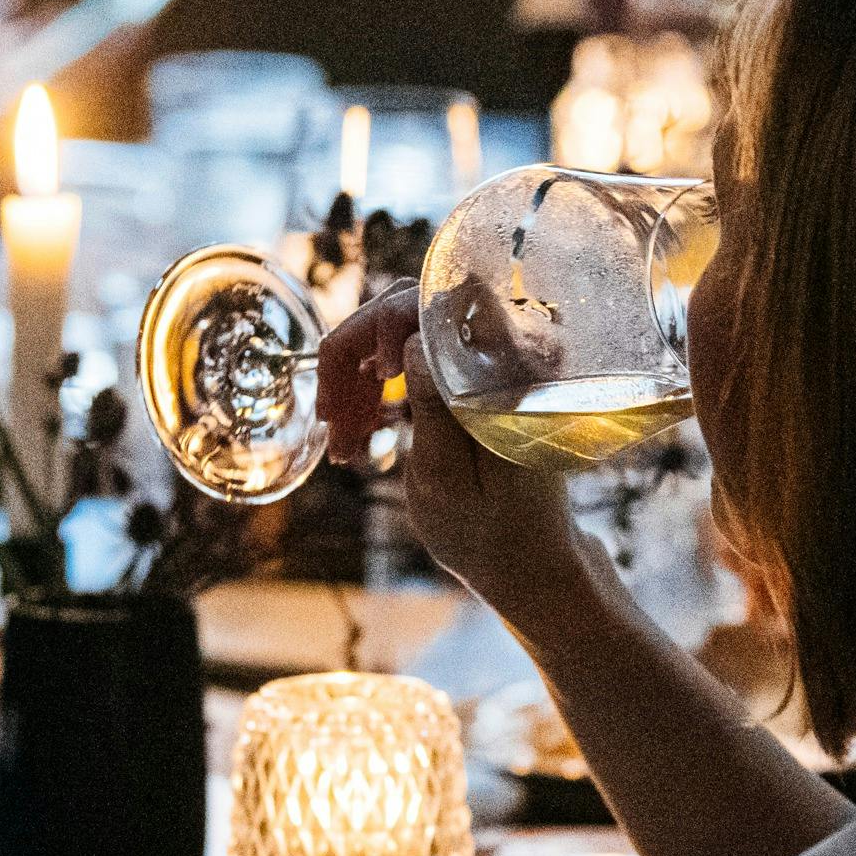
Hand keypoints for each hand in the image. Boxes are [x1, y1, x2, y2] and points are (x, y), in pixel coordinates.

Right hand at [316, 287, 602, 628]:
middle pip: (410, 308)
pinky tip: (355, 438)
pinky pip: (402, 361)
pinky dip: (371, 394)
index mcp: (510, 373)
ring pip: (396, 334)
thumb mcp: (449, 481)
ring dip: (357, 381)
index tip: (377, 372)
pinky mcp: (459, 378)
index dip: (396, 319)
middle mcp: (500, 355)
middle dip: (359, 354)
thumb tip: (414, 340)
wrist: (521, 557)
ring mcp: (477, 363)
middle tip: (334, 416)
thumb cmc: (490, 529)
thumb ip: (436, 410)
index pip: (450, 298)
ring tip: (341, 441)